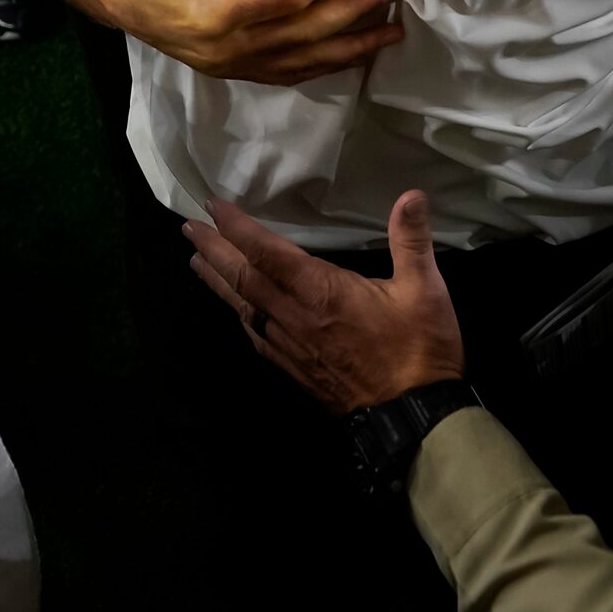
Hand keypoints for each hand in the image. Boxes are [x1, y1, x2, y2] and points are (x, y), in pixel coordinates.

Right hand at [59, 0, 403, 85]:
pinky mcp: (228, 70)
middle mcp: (224, 49)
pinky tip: (350, 54)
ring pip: (301, 62)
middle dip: (353, 13)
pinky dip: (322, 65)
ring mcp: (227, 65)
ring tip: (391, 30)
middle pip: (303, 34)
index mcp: (210, 13)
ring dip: (350, 47)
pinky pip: (285, 73)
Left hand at [185, 190, 465, 413]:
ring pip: (244, 307)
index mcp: (320, 292)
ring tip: (197, 261)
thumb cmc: (419, 350)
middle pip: (244, 278)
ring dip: (218, 281)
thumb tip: (411, 194)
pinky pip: (257, 335)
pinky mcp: (296, 368)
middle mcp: (295, 316)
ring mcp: (292, 346)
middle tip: (188, 228)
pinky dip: (240, 315)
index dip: (237, 227)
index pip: (267, 252)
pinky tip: (236, 311)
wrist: (412, 417)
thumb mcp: (424, 290)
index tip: (212, 206)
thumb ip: (412, 240)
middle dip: (215, 250)